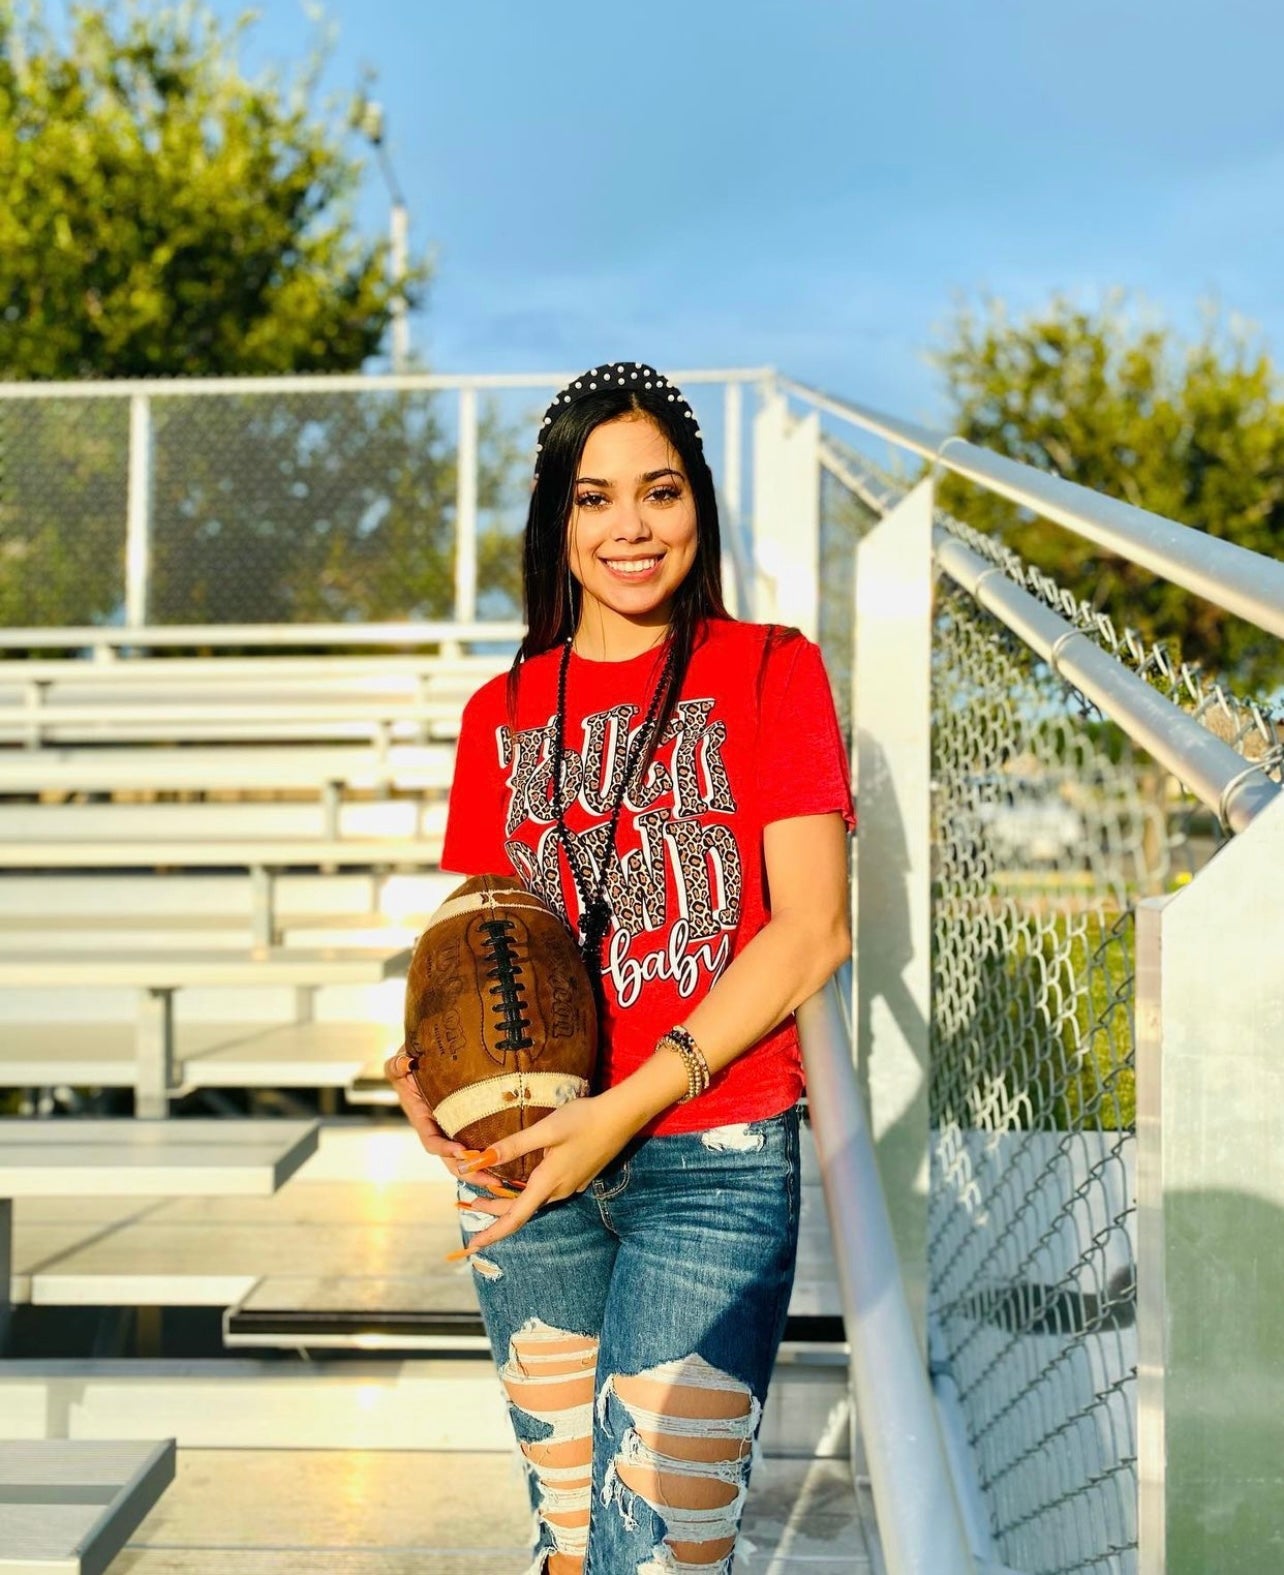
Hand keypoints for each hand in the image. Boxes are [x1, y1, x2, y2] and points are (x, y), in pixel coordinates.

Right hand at [382, 1047, 515, 1195]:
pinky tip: (510, 1163)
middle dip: (470, 1172)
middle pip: (452, 1158)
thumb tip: (405, 1063)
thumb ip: (397, 1064)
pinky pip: (479, 1142)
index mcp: (421, 1117)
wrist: (425, 1057)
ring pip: (467, 1157)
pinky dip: (490, 1155)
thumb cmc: (412, 1058)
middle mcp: (437, 1127)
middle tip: (491, 1180)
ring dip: (483, 1170)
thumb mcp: (400, 1061)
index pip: (431, 1140)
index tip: (461, 1151)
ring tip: (503, 1181)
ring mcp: (453, 1128)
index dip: (444, 1149)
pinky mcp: (469, 1123)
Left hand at [447, 1090, 641, 1256]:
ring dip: (511, 1199)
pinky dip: (528, 1189)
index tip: (474, 1244)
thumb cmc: (584, 1119)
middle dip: (495, 1210)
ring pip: (535, 1199)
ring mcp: (572, 1184)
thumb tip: (478, 1161)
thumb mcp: (546, 1129)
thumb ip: (513, 1146)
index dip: (493, 1232)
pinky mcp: (579, 1176)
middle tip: (471, 1203)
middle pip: (522, 1208)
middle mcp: (560, 1190)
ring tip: (490, 1190)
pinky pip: (549, 1190)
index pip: (516, 1217)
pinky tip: (524, 1177)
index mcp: (549, 1182)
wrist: (623, 1117)